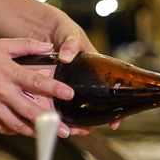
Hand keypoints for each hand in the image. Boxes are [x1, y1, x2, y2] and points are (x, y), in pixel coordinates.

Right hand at [0, 38, 75, 137]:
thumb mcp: (0, 44)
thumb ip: (26, 45)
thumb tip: (49, 47)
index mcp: (7, 72)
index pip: (36, 82)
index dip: (54, 89)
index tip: (69, 94)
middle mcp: (0, 92)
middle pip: (29, 111)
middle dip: (50, 122)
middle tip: (65, 130)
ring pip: (18, 125)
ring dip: (35, 132)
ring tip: (50, 135)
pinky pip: (4, 128)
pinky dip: (17, 130)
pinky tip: (26, 128)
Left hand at [38, 15, 120, 132]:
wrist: (44, 29)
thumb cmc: (63, 31)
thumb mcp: (70, 35)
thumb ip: (71, 44)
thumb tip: (67, 56)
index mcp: (94, 70)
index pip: (111, 93)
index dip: (116, 111)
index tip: (114, 124)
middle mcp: (84, 81)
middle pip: (93, 108)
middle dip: (90, 123)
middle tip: (83, 131)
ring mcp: (69, 86)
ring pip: (76, 111)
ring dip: (74, 123)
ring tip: (68, 130)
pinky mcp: (54, 88)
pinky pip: (57, 104)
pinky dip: (56, 114)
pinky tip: (51, 121)